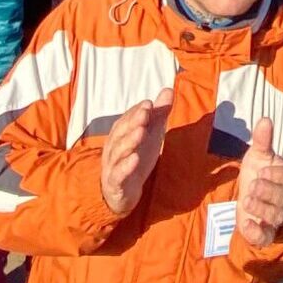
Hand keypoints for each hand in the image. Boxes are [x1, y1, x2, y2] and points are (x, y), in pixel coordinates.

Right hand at [101, 91, 171, 217]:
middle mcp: (114, 147)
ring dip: (130, 141)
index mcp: (121, 134)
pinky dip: (126, 166)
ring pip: (119, 151)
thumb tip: (168, 89)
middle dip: (134, 121)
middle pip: (122, 132)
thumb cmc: (135, 158)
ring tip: (142, 132)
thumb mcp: (150, 135)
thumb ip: (158, 114)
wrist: (122, 192)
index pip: (127, 119)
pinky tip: (135, 159)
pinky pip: (119, 174)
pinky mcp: (116, 183)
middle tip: (146, 112)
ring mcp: (113, 165)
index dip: (137, 111)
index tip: (150, 103)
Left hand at [235, 116, 282, 248]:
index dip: (276, 175)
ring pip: (276, 216)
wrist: (251, 198)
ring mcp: (276, 217)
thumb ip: (263, 140)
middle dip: (268, 192)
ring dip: (262, 209)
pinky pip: (266, 237)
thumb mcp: (258, 156)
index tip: (261, 170)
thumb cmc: (259, 174)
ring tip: (247, 200)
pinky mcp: (265, 232)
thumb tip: (265, 119)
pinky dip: (257, 233)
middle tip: (253, 185)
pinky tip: (246, 224)